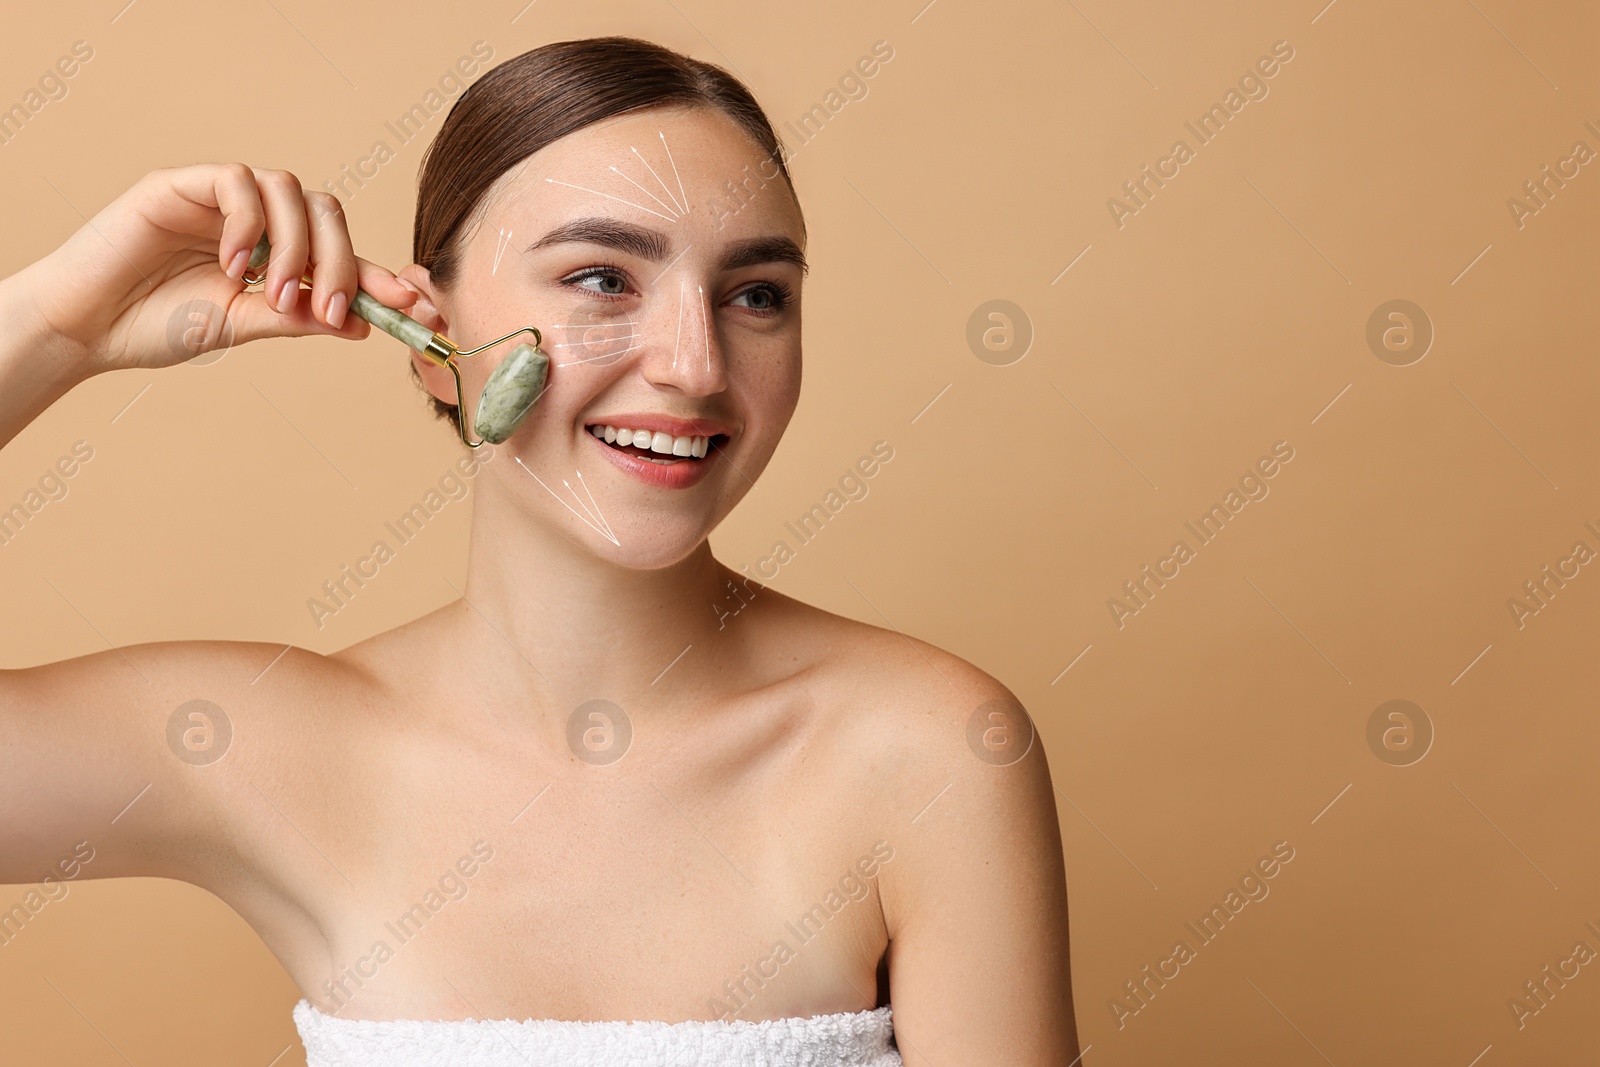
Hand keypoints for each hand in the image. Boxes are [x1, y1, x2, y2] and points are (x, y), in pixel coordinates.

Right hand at [12, 163, 418, 375]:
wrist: (90, 326)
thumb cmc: (159, 325)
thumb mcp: (244, 327)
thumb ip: (300, 319)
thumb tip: (363, 323)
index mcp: (278, 255)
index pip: (343, 255)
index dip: (382, 278)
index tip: (420, 308)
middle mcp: (259, 221)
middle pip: (329, 214)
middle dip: (341, 264)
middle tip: (327, 311)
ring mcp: (223, 198)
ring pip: (292, 192)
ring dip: (295, 248)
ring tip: (272, 295)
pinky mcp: (184, 183)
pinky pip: (238, 181)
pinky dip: (247, 224)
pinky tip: (232, 266)